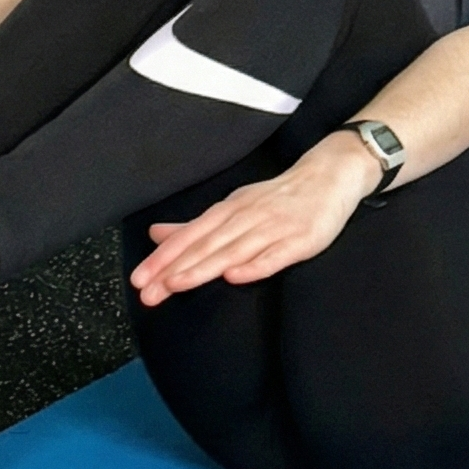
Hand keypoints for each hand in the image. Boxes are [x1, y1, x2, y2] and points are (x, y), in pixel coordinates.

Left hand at [129, 133, 373, 304]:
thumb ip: (196, 226)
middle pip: (205, 245)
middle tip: (147, 292)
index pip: (189, 236)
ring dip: (203, 267)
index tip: (139, 279)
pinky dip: (254, 266)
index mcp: (229, 210)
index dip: (163, 258)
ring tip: (177, 284)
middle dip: (174, 269)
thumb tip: (156, 235)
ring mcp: (274, 227)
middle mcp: (247, 216)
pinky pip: (275, 255)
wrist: (330, 176)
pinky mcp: (301, 239)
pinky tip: (235, 276)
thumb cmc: (279, 197)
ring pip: (233, 250)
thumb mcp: (235, 207)